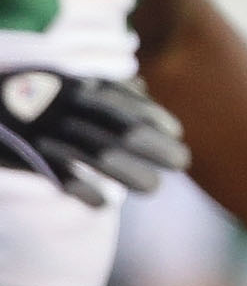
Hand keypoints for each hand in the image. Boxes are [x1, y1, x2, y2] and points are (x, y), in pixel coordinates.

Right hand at [0, 68, 185, 204]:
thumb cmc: (27, 94)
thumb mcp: (63, 82)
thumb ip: (101, 87)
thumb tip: (142, 88)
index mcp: (75, 87)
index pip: (123, 101)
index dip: (153, 116)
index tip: (176, 132)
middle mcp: (65, 108)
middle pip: (119, 129)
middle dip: (154, 146)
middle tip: (182, 162)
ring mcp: (46, 132)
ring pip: (97, 154)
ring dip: (130, 172)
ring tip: (154, 187)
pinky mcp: (25, 155)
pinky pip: (60, 176)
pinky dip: (84, 190)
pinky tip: (103, 203)